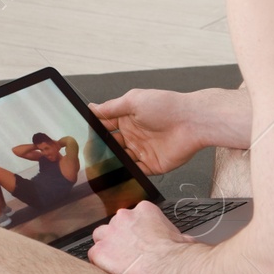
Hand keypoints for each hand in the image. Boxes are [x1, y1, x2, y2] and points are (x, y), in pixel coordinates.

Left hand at [87, 201, 193, 273]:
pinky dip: (100, 264)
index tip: (137, 242)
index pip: (131, 218)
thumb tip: (182, 240)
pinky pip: (93, 256)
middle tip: (128, 253)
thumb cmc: (177, 254)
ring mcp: (110, 233)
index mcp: (143, 210)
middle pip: (113, 225)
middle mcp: (124, 217)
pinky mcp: (101, 251)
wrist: (169, 266)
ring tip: (118, 263)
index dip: (133, 232)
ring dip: (107, 248)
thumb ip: (171, 234)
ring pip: (100, 238)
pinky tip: (111, 271)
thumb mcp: (181, 236)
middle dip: (119, 239)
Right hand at [89, 88, 205, 174]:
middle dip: (100, 149)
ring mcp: (142, 150)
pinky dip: (126, 173)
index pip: (105, 126)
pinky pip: (135, 172)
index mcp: (128, 118)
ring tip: (98, 166)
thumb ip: (111, 107)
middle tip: (88, 153)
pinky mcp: (152, 165)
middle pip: (111, 145)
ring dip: (111, 162)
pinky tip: (117, 173)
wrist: (193, 122)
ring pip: (120, 160)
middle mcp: (134, 134)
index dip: (94, 130)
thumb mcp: (134, 100)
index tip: (81, 134)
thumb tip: (92, 107)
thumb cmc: (167, 106)